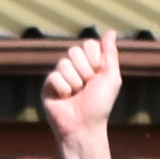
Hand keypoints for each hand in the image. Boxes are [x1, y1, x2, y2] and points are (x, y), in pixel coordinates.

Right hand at [44, 32, 124, 158]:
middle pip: (75, 51)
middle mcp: (74, 66)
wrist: (84, 127)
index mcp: (89, 63)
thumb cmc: (100, 105)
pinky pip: (54, 76)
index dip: (95, 60)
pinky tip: (64, 98)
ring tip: (75, 95)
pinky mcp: (48, 85)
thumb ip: (110, 54)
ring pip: (64, 64)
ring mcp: (60, 75)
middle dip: (85, 71)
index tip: (98, 75)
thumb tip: (111, 32)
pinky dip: (64, 89)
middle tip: (86, 87)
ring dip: (75, 83)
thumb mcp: (111, 78)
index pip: (89, 44)